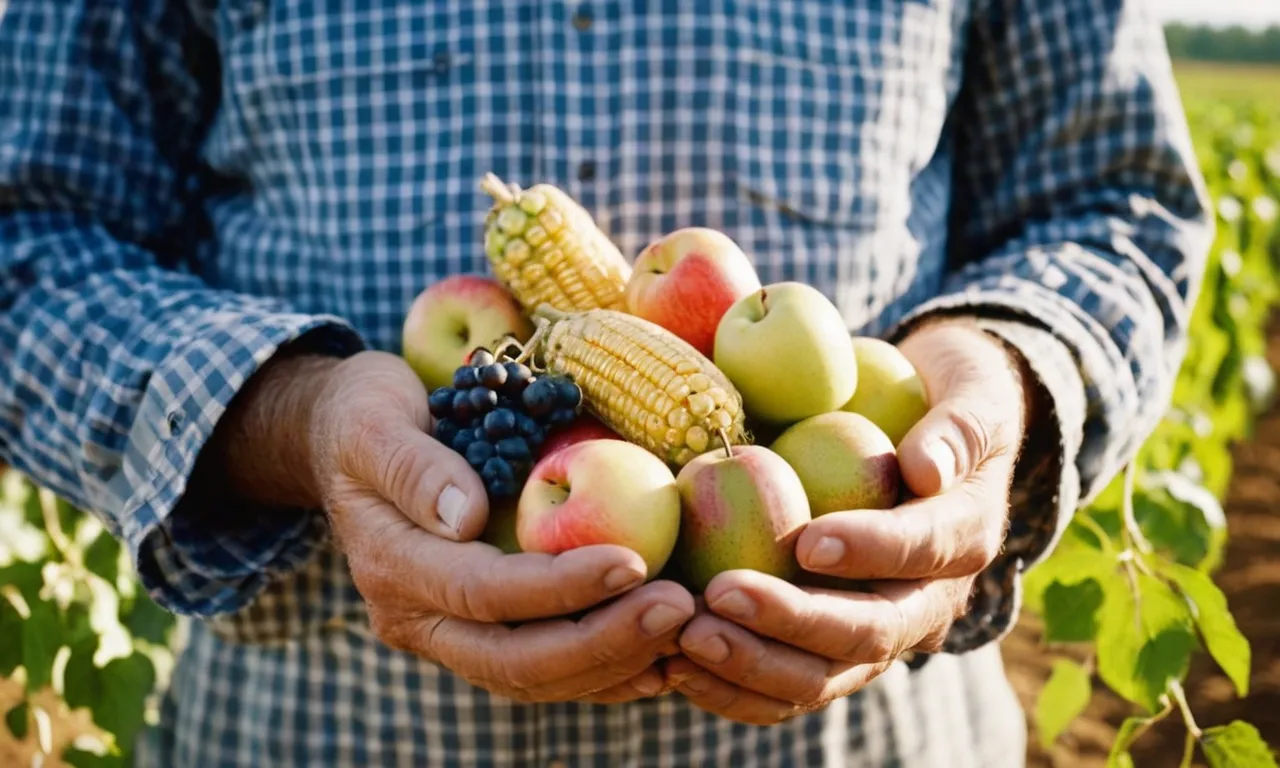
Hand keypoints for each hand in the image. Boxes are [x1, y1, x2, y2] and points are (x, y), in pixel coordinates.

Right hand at [202, 348, 694, 703]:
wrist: (344, 445)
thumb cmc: (367, 417)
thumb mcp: (374, 421)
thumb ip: (413, 467)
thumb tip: (464, 516)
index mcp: (391, 565)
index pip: (482, 592)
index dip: (559, 586)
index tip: (633, 563)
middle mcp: (415, 618)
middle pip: (515, 659)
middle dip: (602, 641)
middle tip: (678, 607)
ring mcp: (446, 635)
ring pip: (535, 678)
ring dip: (613, 661)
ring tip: (684, 626)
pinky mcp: (478, 634)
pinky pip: (544, 672)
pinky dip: (603, 671)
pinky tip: (661, 656)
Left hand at [665, 320, 1030, 724]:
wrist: (924, 440)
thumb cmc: (940, 396)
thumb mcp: (971, 393)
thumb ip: (958, 427)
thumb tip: (926, 469)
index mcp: (964, 536)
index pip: (924, 551)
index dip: (870, 550)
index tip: (806, 540)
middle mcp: (925, 600)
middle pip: (868, 634)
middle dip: (793, 622)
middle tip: (720, 596)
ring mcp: (876, 632)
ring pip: (823, 676)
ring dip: (753, 665)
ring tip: (686, 638)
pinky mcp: (829, 648)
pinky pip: (784, 684)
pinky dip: (731, 686)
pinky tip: (673, 664)